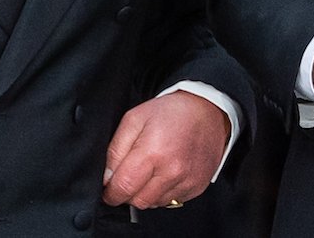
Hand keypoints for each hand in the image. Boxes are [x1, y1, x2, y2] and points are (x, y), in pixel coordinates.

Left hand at [102, 90, 229, 208]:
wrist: (207, 110)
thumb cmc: (170, 112)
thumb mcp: (134, 119)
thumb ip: (116, 149)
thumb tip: (107, 178)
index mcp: (153, 152)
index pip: (123, 188)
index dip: (110, 192)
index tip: (109, 188)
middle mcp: (172, 171)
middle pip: (138, 201)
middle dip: (128, 192)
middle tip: (131, 174)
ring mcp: (186, 181)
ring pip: (154, 204)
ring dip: (147, 192)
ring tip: (152, 169)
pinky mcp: (197, 187)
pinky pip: (171, 201)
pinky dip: (164, 192)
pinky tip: (166, 172)